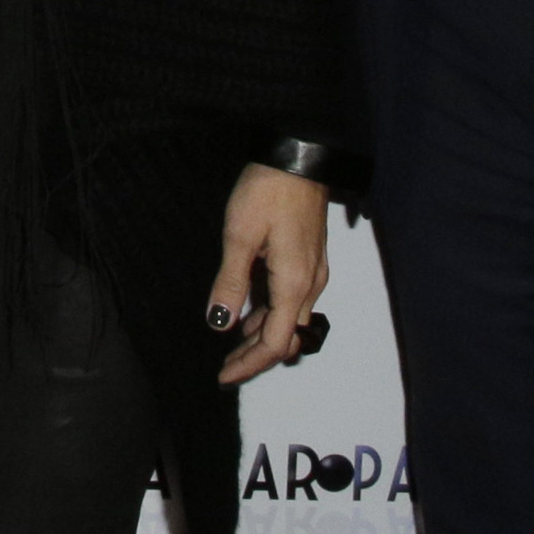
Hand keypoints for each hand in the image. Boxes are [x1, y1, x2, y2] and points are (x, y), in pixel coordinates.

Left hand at [208, 166, 331, 382]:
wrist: (298, 157)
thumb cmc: (268, 190)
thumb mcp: (240, 236)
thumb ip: (231, 283)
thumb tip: (220, 323)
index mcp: (294, 283)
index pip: (276, 343)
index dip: (250, 364)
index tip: (224, 376)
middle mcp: (310, 285)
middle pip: (286, 338)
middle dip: (256, 357)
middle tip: (223, 367)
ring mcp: (313, 273)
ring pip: (290, 321)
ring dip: (262, 337)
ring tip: (229, 345)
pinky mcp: (308, 261)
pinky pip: (292, 302)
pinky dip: (270, 315)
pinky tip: (247, 313)